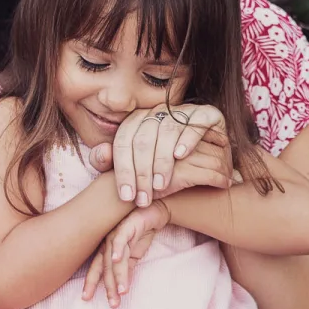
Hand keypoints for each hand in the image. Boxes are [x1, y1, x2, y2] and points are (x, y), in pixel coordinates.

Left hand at [82, 201, 168, 307]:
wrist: (153, 211)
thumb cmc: (140, 233)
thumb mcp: (133, 255)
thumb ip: (127, 269)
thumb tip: (122, 288)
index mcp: (107, 250)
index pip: (97, 269)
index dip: (91, 282)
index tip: (86, 298)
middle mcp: (108, 243)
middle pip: (104, 267)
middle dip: (107, 286)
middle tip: (111, 303)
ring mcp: (116, 234)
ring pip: (114, 258)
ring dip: (118, 275)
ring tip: (122, 291)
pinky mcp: (127, 227)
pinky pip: (121, 239)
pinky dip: (119, 249)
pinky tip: (118, 260)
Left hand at [91, 104, 229, 206]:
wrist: (205, 166)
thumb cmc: (165, 169)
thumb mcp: (136, 168)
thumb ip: (111, 162)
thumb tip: (101, 153)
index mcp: (137, 121)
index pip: (123, 141)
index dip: (123, 170)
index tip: (126, 195)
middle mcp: (158, 112)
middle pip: (143, 139)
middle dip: (141, 172)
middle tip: (144, 197)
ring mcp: (183, 111)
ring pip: (166, 131)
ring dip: (162, 161)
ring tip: (160, 185)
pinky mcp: (207, 114)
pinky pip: (195, 122)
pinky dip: (186, 139)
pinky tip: (180, 156)